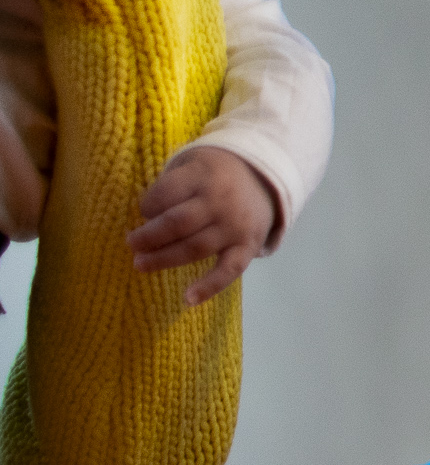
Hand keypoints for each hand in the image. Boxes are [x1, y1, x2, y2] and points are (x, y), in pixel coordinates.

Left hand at [129, 145, 278, 302]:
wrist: (263, 180)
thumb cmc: (215, 176)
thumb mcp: (193, 165)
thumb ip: (171, 186)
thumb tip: (145, 219)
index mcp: (204, 176)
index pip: (166, 193)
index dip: (147, 205)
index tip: (143, 211)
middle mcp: (221, 201)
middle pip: (178, 223)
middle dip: (149, 236)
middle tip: (131, 243)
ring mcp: (235, 226)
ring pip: (196, 248)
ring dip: (164, 259)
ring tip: (141, 264)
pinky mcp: (248, 247)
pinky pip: (230, 269)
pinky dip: (210, 286)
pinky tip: (188, 299)